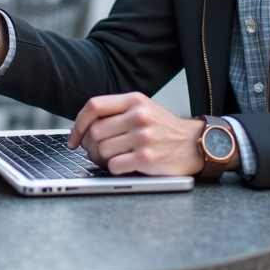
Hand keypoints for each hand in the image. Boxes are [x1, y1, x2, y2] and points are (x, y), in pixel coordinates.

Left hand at [69, 92, 222, 176]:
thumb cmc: (163, 128)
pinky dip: (113, 169)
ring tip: (109, 159)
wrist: (195, 144)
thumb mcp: (143, 109)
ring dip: (100, 159)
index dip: (78, 124)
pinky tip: (123, 166)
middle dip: (89, 146)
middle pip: (94, 132)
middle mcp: (138, 116)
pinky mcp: (147, 158)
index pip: (94, 106)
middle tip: (94, 153)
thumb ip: (117, 111)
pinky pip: (114, 166)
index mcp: (134, 100)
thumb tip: (83, 127)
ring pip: (102, 150)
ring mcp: (143, 137)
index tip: (74, 138)